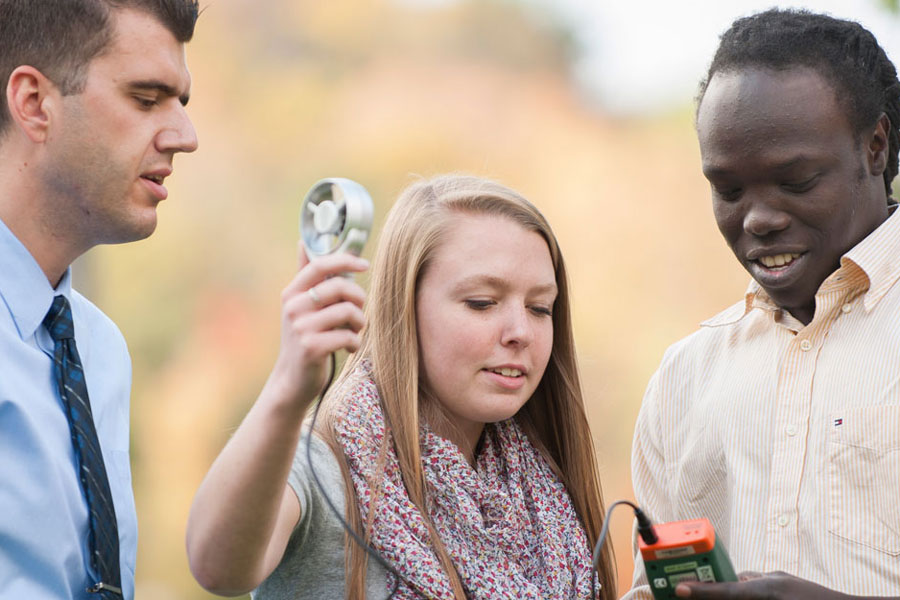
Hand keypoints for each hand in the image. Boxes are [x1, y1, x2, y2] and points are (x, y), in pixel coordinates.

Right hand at [267, 244, 367, 406]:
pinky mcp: (311, 348)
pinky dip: (354, 342)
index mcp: (292, 293)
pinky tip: (348, 347)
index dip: (346, 260)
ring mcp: (301, 328)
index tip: (365, 265)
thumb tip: (303, 242)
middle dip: (359, 298)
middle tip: (359, 312)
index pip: (320, 265)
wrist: (292, 379)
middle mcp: (293, 308)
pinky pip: (348, 336)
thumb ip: (305, 276)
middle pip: (339, 287)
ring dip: (359, 323)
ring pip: (348, 311)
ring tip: (354, 332)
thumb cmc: (304, 338)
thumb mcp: (300, 306)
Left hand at [675, 571, 850, 599]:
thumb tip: (732, 576)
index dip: (700, 591)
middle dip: (703, 599)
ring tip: (696, 594)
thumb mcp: (779, 579)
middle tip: (684, 594)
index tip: (679, 589)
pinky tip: (723, 596)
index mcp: (763, 591)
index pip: (725, 591)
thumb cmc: (808, 596)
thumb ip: (753, 577)